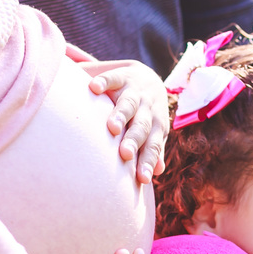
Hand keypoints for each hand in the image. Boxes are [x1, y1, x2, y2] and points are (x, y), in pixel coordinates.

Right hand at [85, 59, 169, 184]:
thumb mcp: (154, 129)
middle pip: (141, 126)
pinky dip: (104, 82)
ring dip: (121, 114)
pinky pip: (112, 77)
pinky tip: (94, 88)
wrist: (147, 75)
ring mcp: (134, 91)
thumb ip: (154, 147)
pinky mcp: (120, 75)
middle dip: (134, 139)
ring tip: (112, 127)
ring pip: (128, 103)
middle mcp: (147, 108)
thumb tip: (159, 172)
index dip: (149, 161)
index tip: (143, 178)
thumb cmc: (146, 111)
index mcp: (156, 125)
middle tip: (126, 154)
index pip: (154, 145)